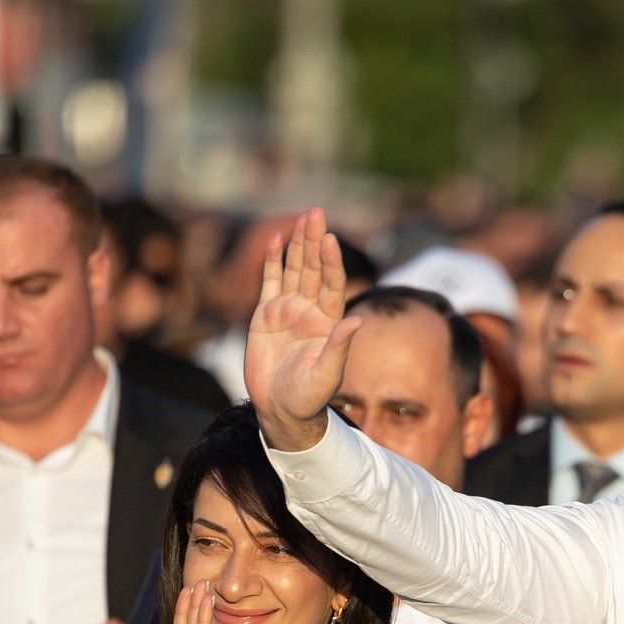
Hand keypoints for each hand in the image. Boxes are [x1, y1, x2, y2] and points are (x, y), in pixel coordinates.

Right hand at [243, 206, 363, 452]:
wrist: (281, 411)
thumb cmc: (308, 398)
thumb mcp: (327, 375)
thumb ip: (339, 347)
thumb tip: (358, 320)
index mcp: (328, 322)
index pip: (332, 284)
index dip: (331, 262)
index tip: (330, 238)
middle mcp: (310, 312)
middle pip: (313, 269)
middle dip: (315, 241)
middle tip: (316, 212)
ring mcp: (288, 311)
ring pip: (294, 270)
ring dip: (298, 245)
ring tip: (302, 218)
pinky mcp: (265, 316)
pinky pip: (270, 282)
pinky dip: (272, 261)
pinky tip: (275, 240)